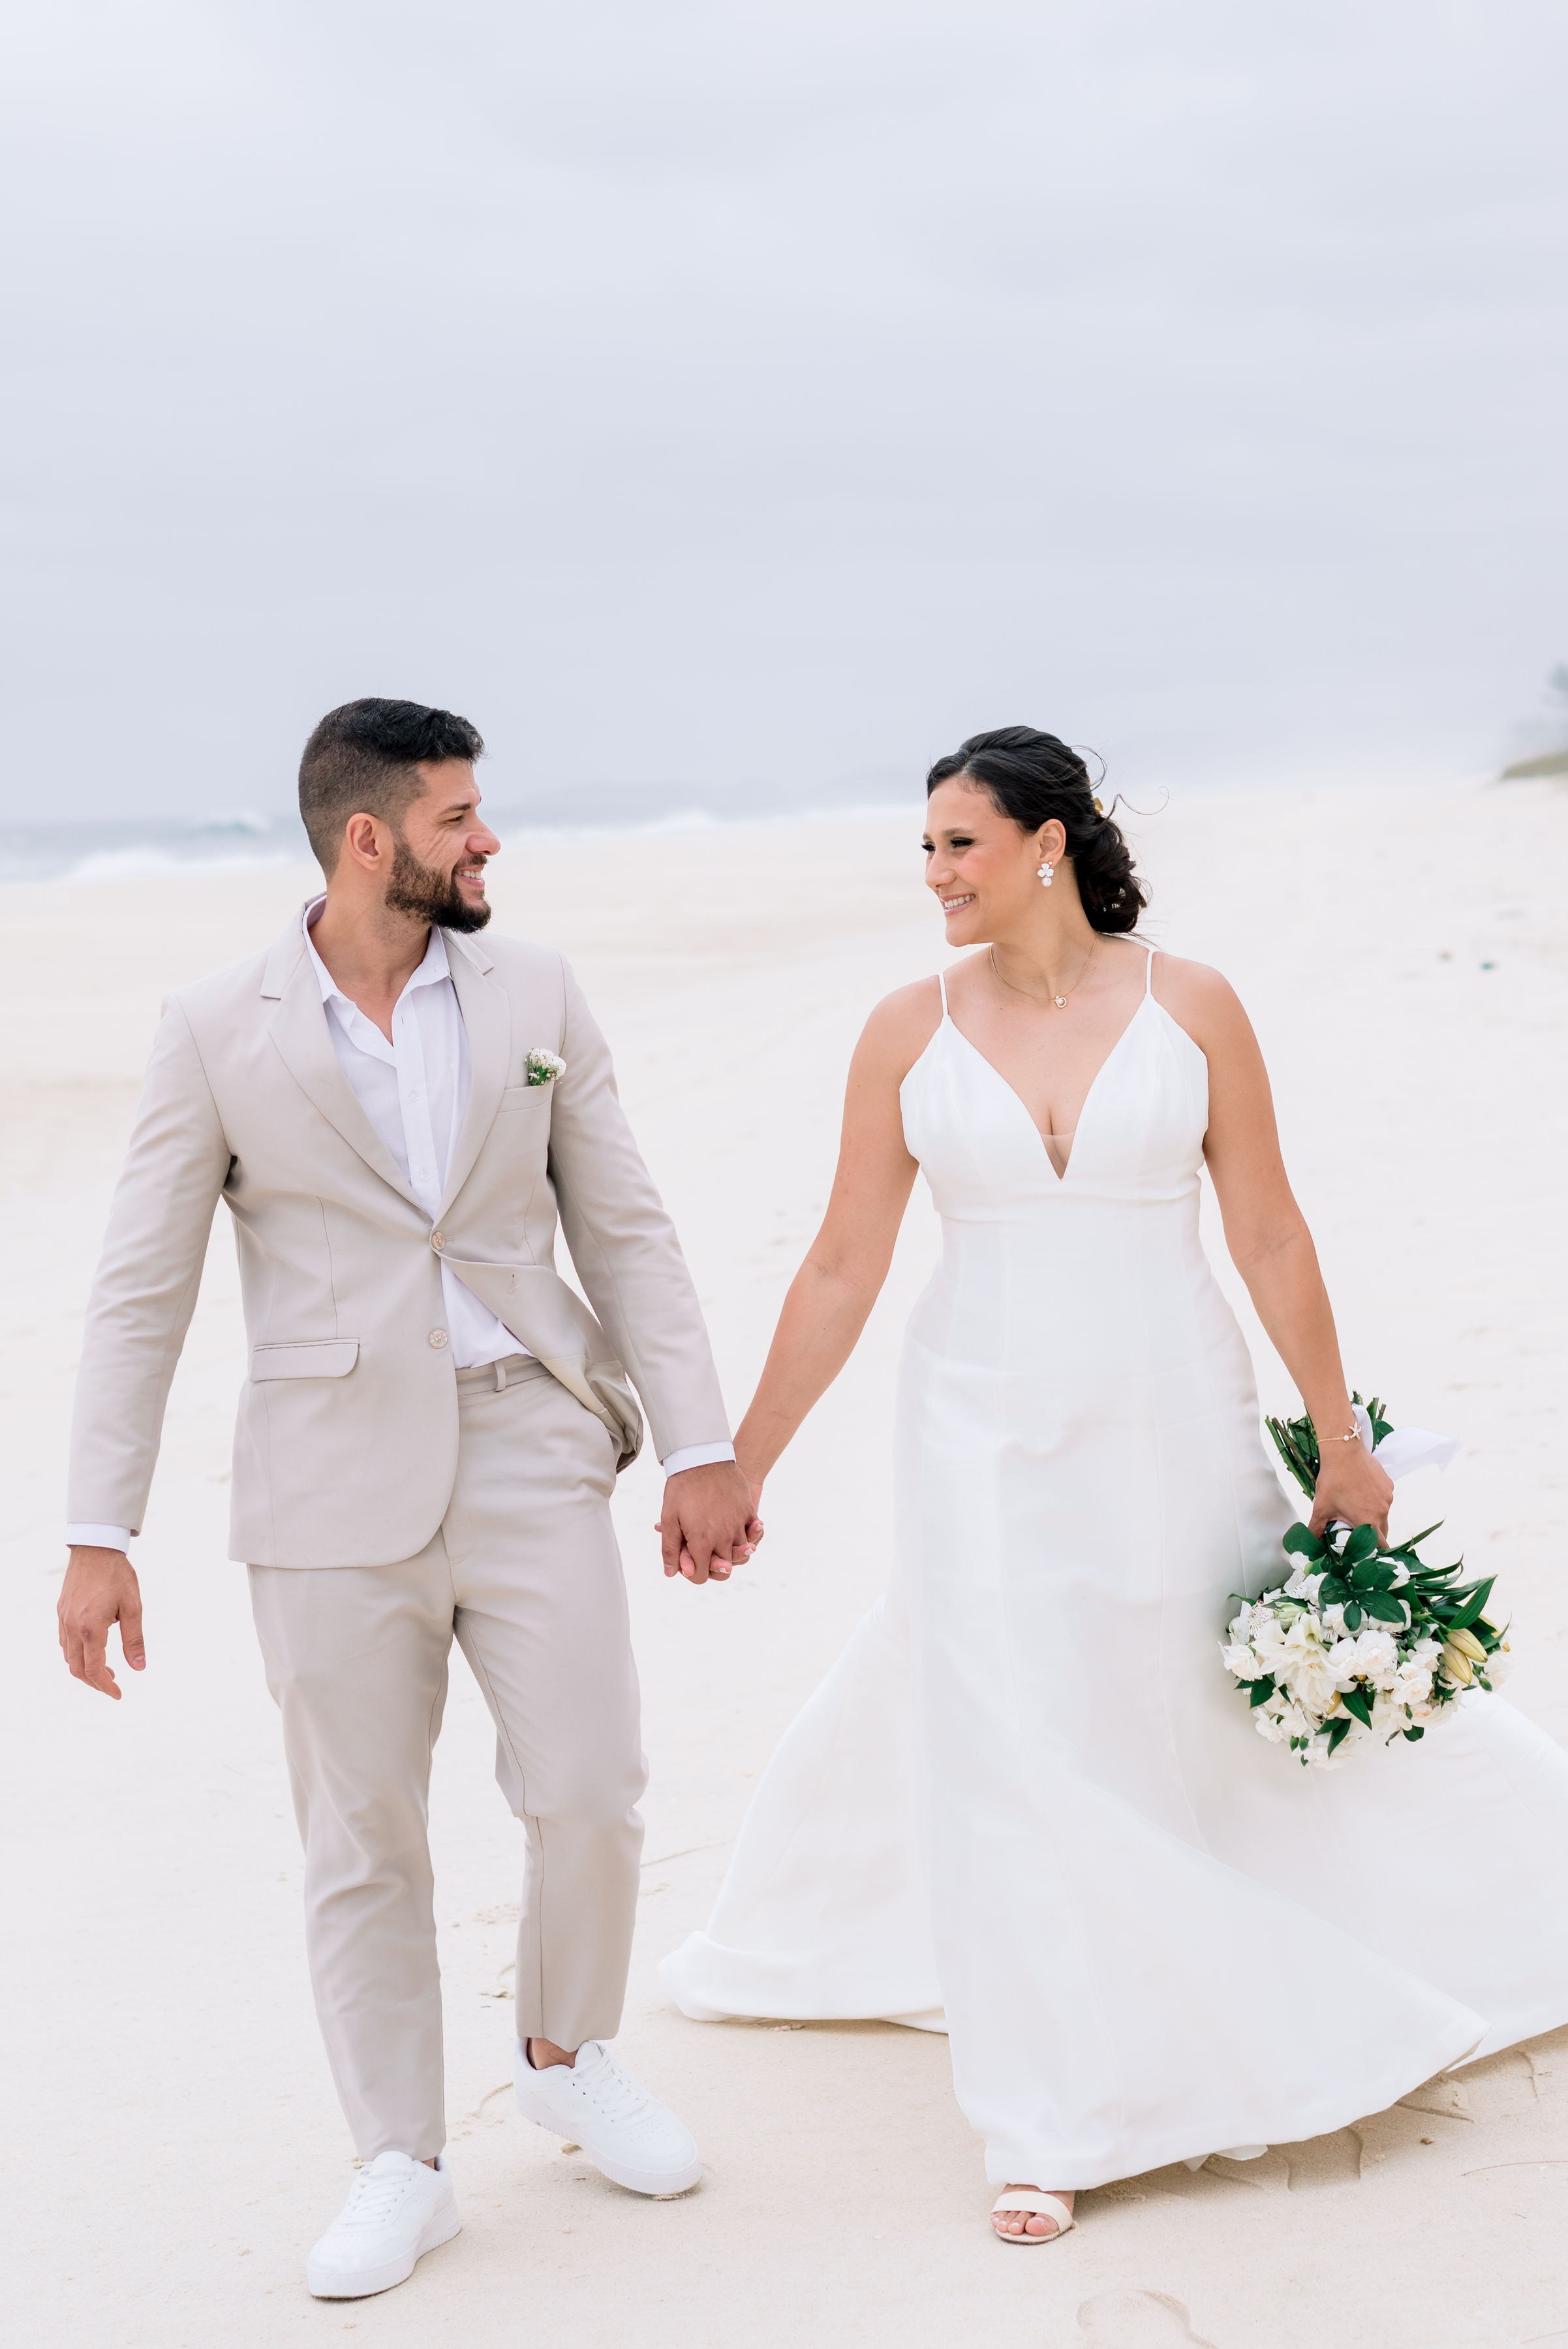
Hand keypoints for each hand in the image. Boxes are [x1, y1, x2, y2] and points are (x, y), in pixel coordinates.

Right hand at [58, 1546, 144, 1697]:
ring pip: (68, 1656)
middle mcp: (72, 1627)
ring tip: (106, 1669)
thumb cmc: (117, 1575)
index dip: (106, 1686)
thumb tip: (139, 1667)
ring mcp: (63, 1619)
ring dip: (84, 1668)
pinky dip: (76, 1653)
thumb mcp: (133, 1607)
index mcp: (91, 1628)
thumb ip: (134, 1639)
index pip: (94, 1669)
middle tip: (112, 1684)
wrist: (95, 1548)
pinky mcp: (61, 1612)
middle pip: (77, 1668)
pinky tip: (92, 1649)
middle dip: (94, 1682)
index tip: (118, 1694)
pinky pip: (64, 1642)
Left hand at [657, 1461, 762, 1585]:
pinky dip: (749, 1537)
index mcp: (702, 1541)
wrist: (703, 1457)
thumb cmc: (683, 1487)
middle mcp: (724, 1537)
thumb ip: (670, 1548)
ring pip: (741, 1554)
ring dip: (730, 1552)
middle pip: (725, 1569)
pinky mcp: (748, 1511)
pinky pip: (754, 1534)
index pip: (701, 1576)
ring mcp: (739, 1524)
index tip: (688, 1561)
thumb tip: (671, 1573)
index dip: (692, 1573)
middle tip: (703, 1553)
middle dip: (713, 1567)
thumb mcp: (669, 1517)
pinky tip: (739, 1531)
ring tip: (719, 1542)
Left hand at [1309, 1445, 1393, 1543]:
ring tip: (1357, 1509)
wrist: (1344, 1451)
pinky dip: (1376, 1501)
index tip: (1367, 1553)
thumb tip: (1310, 1542)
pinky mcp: (1388, 1485)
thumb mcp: (1322, 1507)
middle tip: (1359, 1534)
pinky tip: (1361, 1493)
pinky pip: (1385, 1499)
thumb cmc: (1333, 1480)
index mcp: (1368, 1521)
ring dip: (1374, 1517)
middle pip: (1383, 1532)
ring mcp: (1387, 1498)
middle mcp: (1382, 1511)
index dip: (1375, 1552)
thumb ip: (1316, 1528)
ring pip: (1384, 1514)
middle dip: (1373, 1537)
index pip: (1380, 1546)